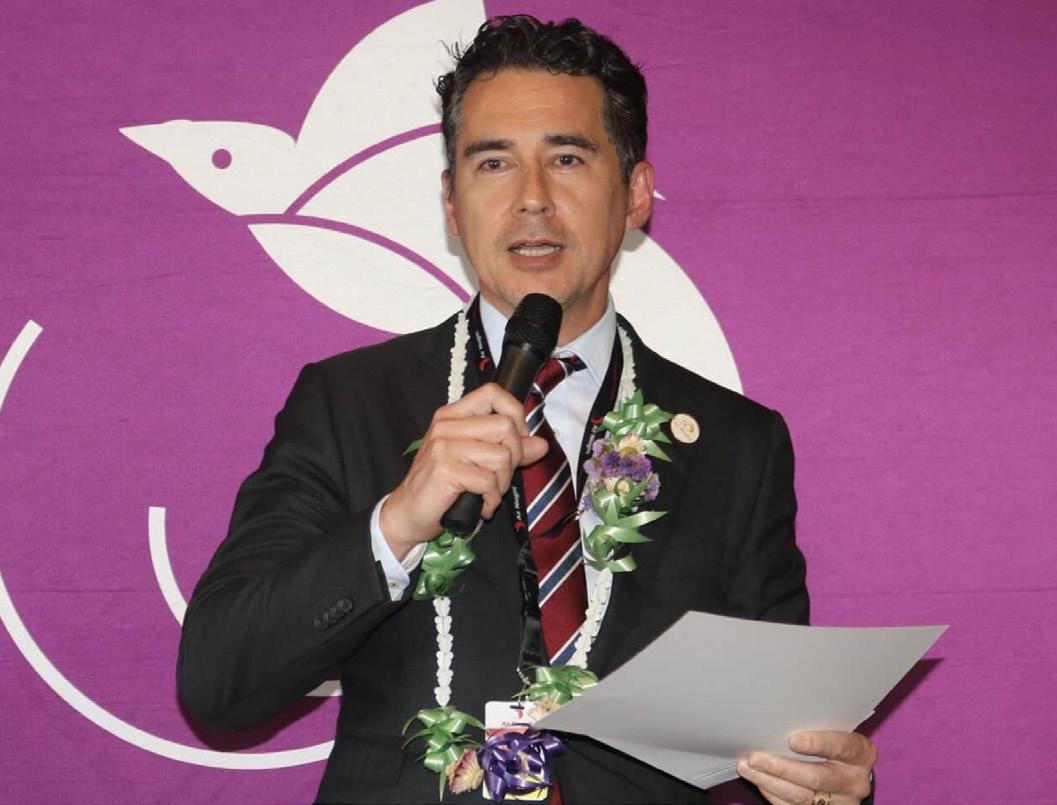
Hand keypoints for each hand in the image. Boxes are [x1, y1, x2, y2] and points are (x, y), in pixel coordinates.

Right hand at [380, 383, 547, 558]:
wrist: (408, 514)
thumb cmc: (442, 487)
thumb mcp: (477, 462)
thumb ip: (508, 450)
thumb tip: (541, 444)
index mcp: (453, 416)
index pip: (493, 393)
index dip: (514, 413)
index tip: (516, 439)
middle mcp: (446, 425)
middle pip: (505, 427)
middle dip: (514, 457)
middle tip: (499, 477)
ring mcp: (444, 446)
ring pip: (502, 456)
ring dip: (502, 483)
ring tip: (488, 494)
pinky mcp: (445, 470)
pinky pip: (489, 481)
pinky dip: (491, 500)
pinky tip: (481, 506)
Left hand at [736, 730, 875, 804]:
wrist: (851, 777)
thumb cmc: (836, 746)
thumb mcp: (837, 733)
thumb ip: (817, 728)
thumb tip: (777, 720)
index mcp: (861, 754)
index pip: (841, 747)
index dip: (818, 743)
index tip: (793, 740)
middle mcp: (854, 781)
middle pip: (816, 777)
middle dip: (781, 768)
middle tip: (755, 757)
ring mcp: (840, 802)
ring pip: (802, 797)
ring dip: (769, 782)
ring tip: (747, 768)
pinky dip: (773, 795)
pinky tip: (759, 781)